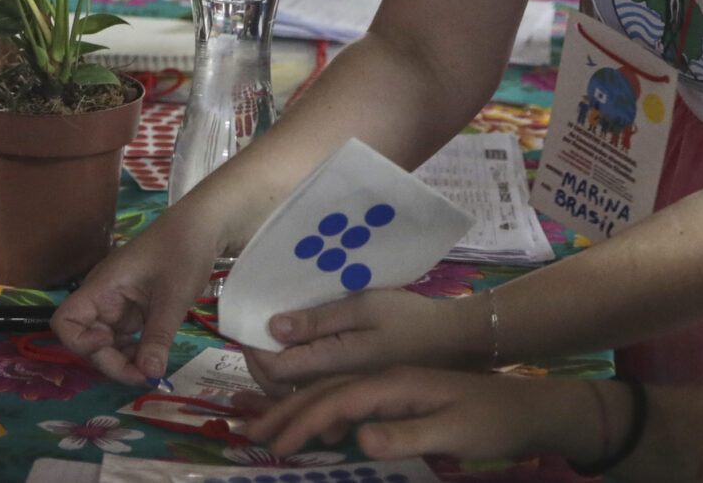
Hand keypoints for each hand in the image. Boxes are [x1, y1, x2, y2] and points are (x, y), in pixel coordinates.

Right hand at [50, 207, 225, 385]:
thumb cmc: (183, 251)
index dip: (80, 342)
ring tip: (153, 373)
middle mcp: (103, 299)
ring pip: (108, 345)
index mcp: (103, 287)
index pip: (66, 322)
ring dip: (124, 362)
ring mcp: (118, 306)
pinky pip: (125, 339)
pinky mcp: (134, 310)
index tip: (108, 344)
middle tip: (145, 377)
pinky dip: (137, 353)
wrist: (203, 226)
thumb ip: (158, 337)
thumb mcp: (173, 296)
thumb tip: (149, 376)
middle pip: (88, 341)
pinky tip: (155, 361)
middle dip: (111, 363)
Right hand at [241, 366, 596, 464]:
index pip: (336, 401)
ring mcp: (392, 382)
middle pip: (326, 390)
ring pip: (334, 391)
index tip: (274, 445)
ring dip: (300, 408)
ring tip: (271, 427)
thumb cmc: (492, 419)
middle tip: (252, 434)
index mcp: (394, 381)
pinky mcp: (400, 393)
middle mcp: (386, 374)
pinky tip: (321, 427)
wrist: (527, 405)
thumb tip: (359, 440)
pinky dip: (326, 411)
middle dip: (287, 411)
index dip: (302, 422)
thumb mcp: (454, 430)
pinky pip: (350, 398)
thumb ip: (407, 434)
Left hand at [244, 289, 498, 390]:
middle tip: (248, 346)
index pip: (277, 370)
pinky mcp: (358, 387)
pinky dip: (301, 390)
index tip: (246, 334)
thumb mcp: (365, 307)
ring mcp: (346, 388)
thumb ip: (319, 320)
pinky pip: (319, 395)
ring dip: (276, 386)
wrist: (457, 343)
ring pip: (299, 396)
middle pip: (282, 389)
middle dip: (258, 375)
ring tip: (261, 368)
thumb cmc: (411, 319)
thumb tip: (273, 328)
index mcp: (332, 360)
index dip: (255, 356)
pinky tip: (297, 375)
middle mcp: (334, 381)